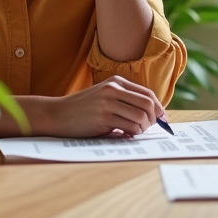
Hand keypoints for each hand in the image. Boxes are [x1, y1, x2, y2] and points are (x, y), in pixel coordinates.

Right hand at [44, 75, 163, 136]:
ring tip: (135, 132)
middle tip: (149, 128)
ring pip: (140, 116)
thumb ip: (124, 99)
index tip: (161, 119)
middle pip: (147, 104)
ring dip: (143, 128)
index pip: (147, 93)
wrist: (56, 114)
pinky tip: (126, 135)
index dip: (158, 107)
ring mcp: (108, 103)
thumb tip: (151, 114)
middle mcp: (113, 89)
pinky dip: (132, 133)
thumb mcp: (104, 95)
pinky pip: (129, 127)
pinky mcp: (103, 118)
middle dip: (154, 119)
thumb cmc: (82, 108)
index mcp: (116, 82)